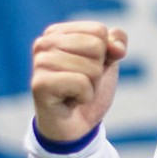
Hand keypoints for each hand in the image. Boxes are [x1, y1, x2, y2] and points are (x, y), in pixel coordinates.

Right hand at [31, 21, 127, 142]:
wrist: (75, 126)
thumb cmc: (87, 90)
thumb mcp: (107, 62)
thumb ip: (115, 44)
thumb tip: (116, 47)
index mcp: (56, 32)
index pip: (98, 30)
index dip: (104, 54)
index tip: (87, 69)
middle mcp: (43, 43)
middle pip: (96, 46)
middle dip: (97, 71)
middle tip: (81, 84)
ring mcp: (39, 63)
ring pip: (91, 67)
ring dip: (91, 86)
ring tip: (74, 93)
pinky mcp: (40, 84)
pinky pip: (82, 83)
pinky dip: (85, 96)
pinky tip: (70, 101)